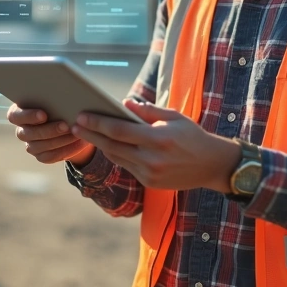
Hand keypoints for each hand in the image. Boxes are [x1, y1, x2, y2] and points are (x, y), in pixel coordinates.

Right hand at [7, 104, 93, 164]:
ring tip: (76, 134)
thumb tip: (64, 94)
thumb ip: (52, 97)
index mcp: (18, 113)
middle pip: (29, 133)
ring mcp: (30, 145)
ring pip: (40, 146)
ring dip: (60, 141)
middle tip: (66, 125)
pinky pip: (50, 156)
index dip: (28, 116)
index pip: (15, 116)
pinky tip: (79, 143)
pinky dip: (66, 150)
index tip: (44, 115)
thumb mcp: (53, 99)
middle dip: (49, 130)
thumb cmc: (58, 104)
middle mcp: (22, 130)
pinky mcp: (41, 156)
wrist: (68, 121)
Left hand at [72, 100, 241, 191]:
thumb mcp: (174, 117)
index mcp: (158, 139)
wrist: (212, 166)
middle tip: (74, 125)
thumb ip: (148, 111)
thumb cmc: (193, 136)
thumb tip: (124, 103)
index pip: (120, 131)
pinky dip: (115, 155)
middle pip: (112, 146)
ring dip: (100, 145)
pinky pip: (126, 167)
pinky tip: (105, 145)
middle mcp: (152, 159)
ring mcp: (150, 174)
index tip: (81, 116)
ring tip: (86, 133)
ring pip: (117, 158)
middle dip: (91, 135)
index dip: (98, 123)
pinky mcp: (150, 183)